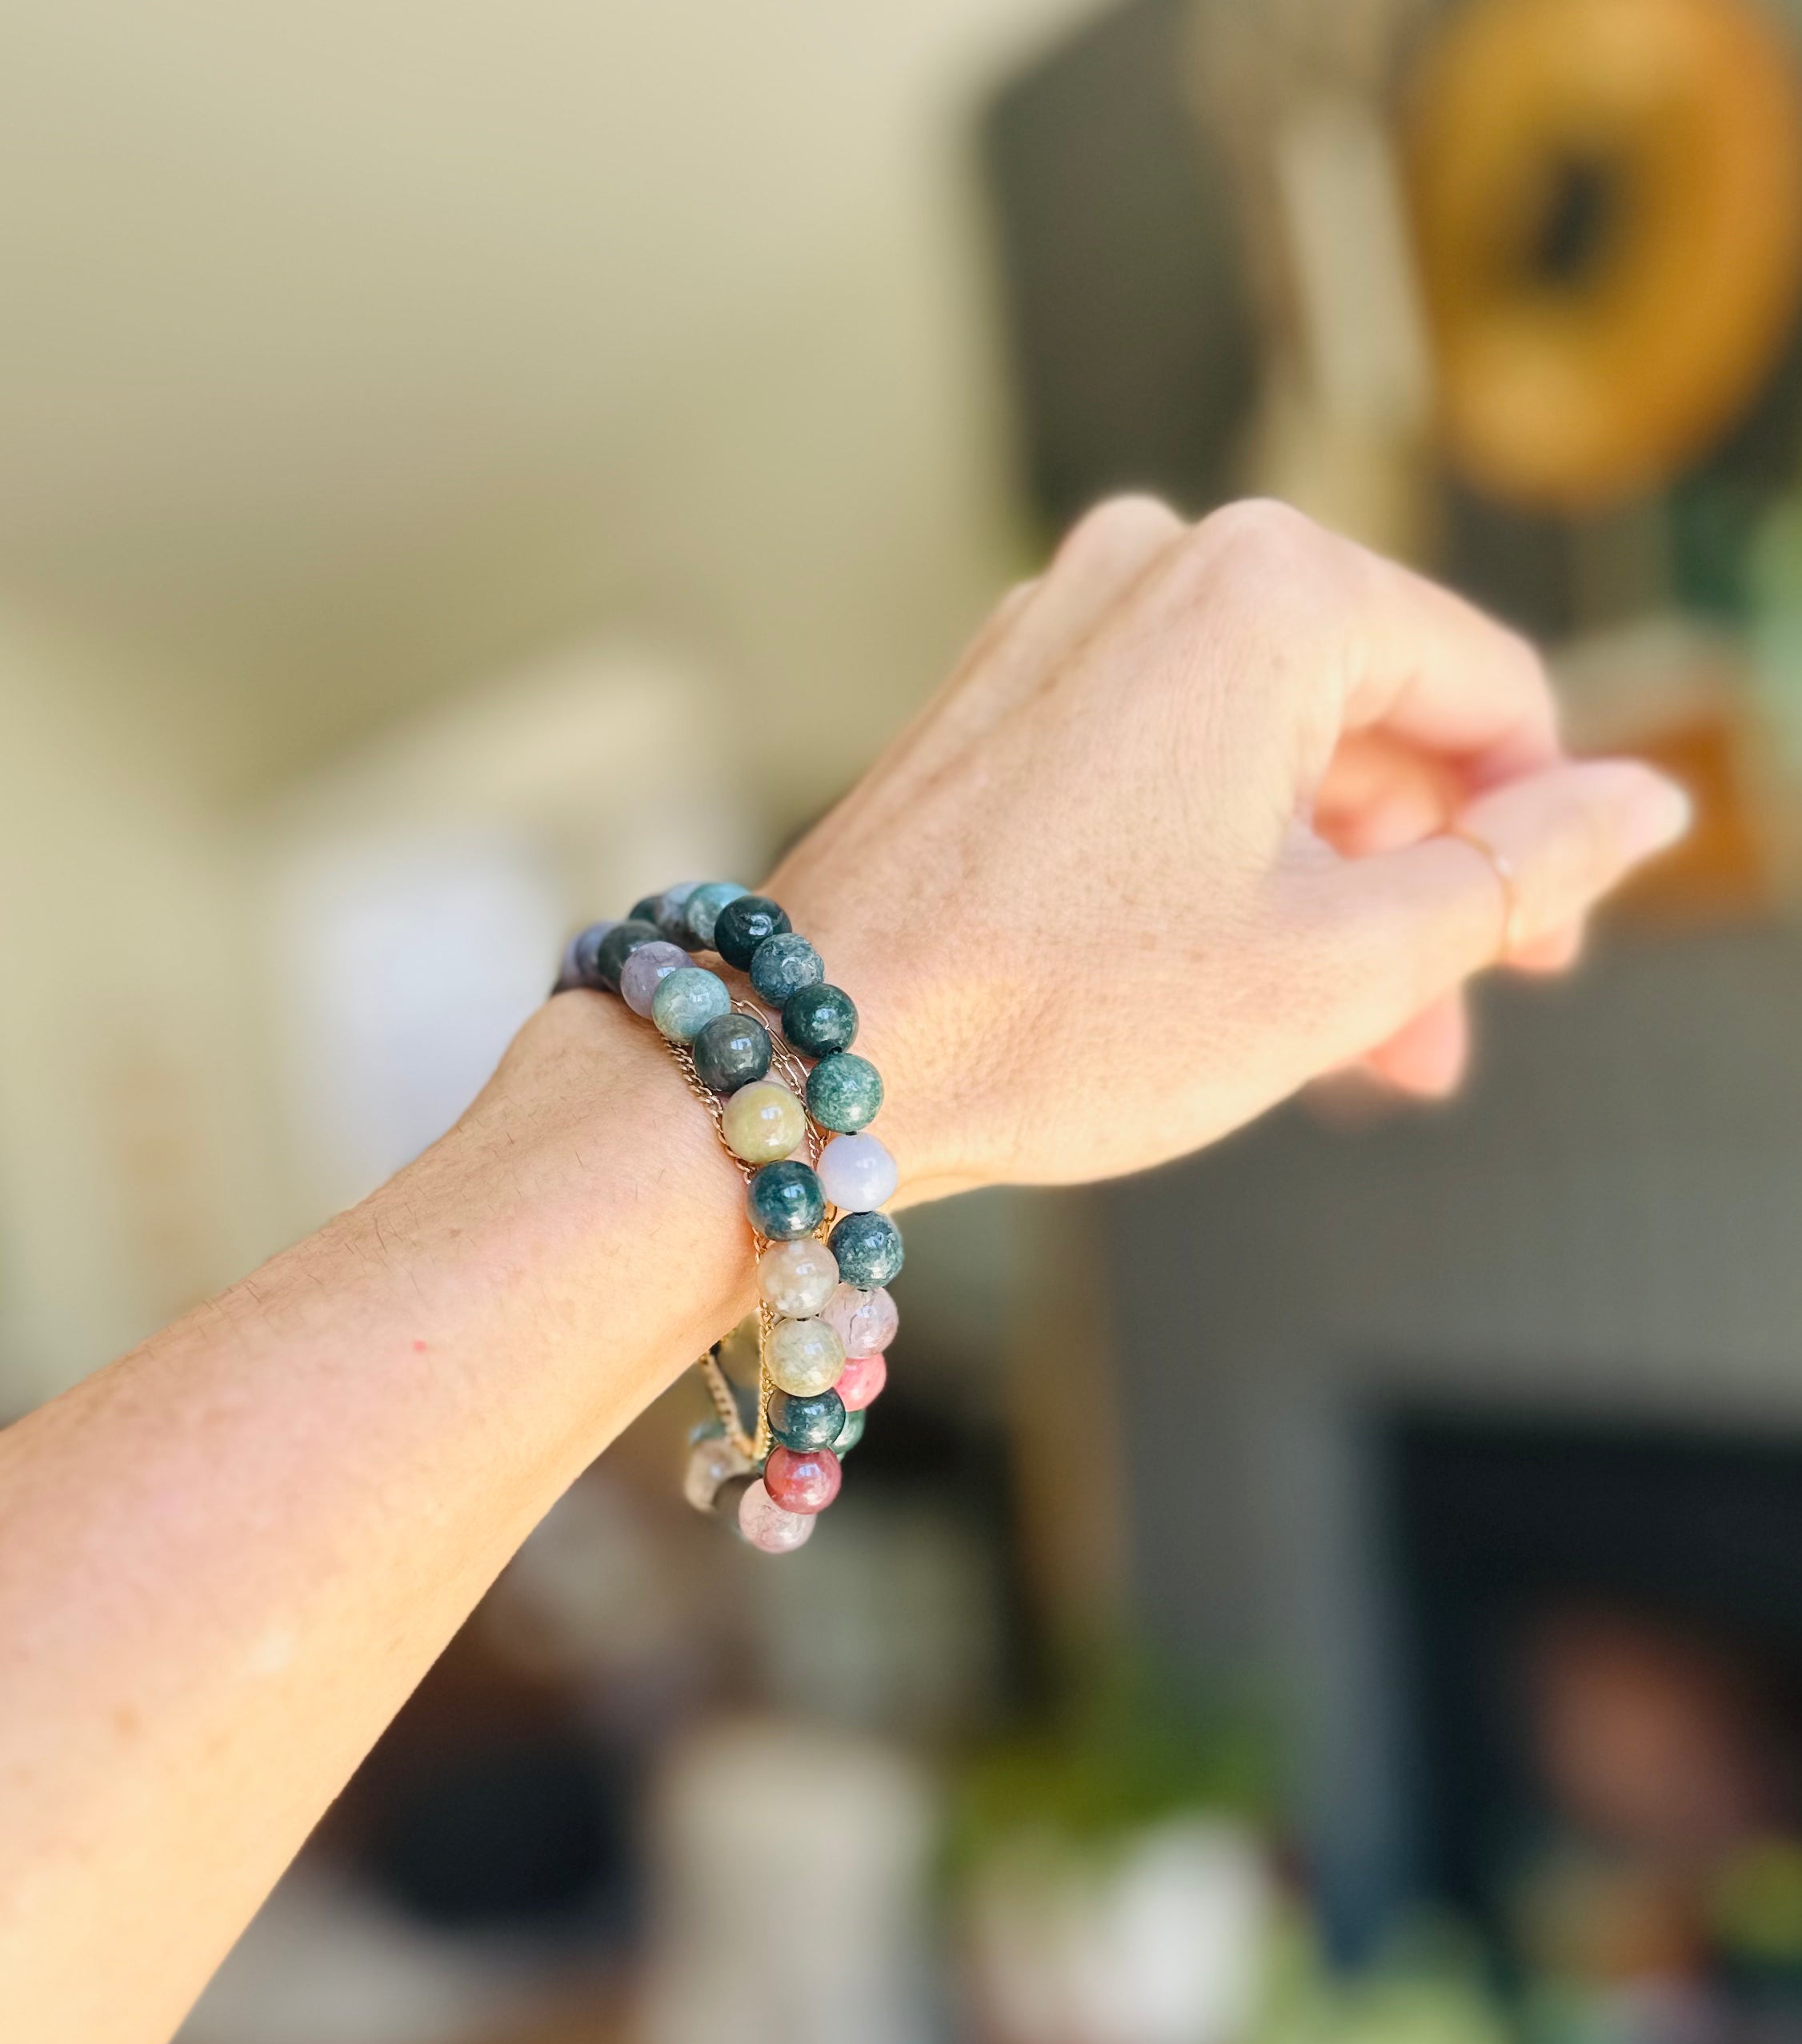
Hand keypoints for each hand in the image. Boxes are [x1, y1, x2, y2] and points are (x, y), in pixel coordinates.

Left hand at [771, 498, 1687, 1203]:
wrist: (807, 1056)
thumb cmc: (1066, 1013)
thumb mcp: (1340, 964)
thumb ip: (1515, 875)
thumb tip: (1641, 808)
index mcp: (1270, 589)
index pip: (1486, 694)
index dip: (1538, 837)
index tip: (1538, 964)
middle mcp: (1159, 564)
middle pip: (1368, 725)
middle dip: (1414, 892)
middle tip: (1433, 1041)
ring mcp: (1058, 621)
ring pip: (1262, 758)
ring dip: (1320, 898)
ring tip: (1344, 1050)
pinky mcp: (996, 694)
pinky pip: (1161, 765)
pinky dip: (1217, 864)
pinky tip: (1230, 987)